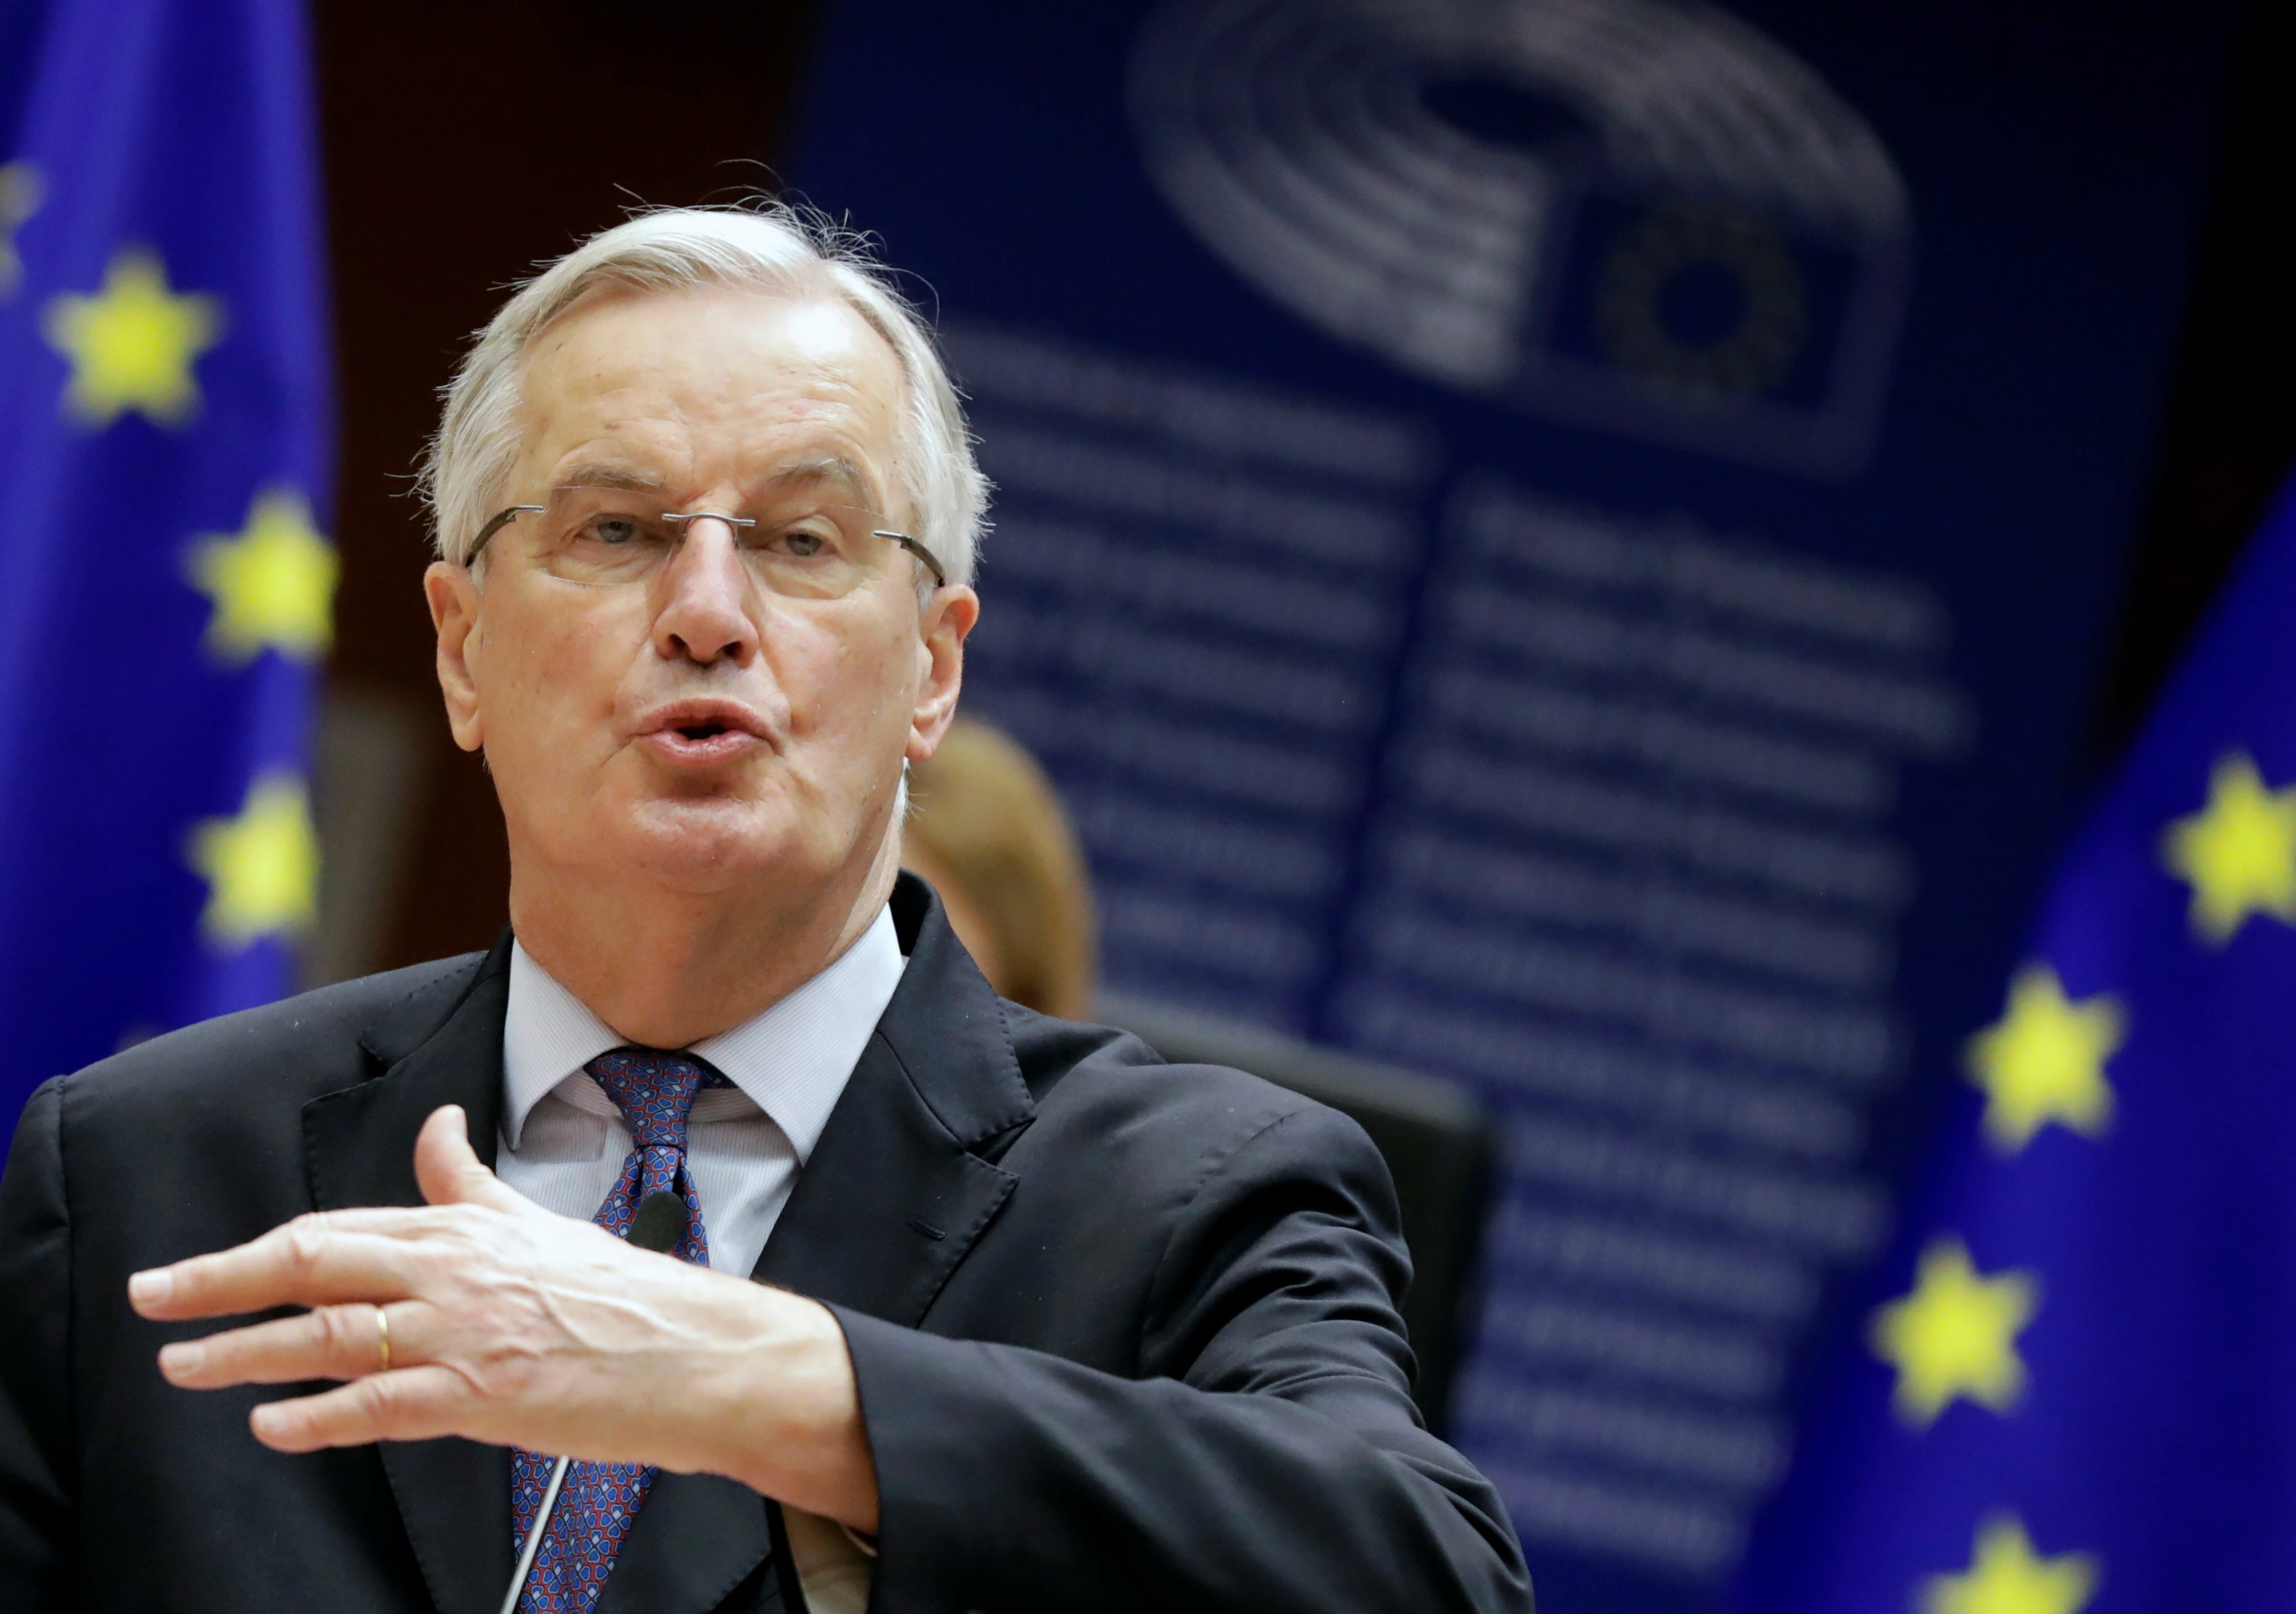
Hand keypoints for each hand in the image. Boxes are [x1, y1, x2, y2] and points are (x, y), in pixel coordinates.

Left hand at [127, 1105, 879, 1530]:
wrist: (699, 1352)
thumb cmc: (624, 1295)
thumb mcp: (539, 1223)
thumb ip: (470, 1181)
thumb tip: (435, 1124)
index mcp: (465, 1229)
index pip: (338, 1226)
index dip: (256, 1246)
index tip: (197, 1266)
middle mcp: (455, 1272)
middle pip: (314, 1262)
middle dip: (220, 1281)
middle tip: (154, 1296)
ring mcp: (467, 1333)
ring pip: (331, 1335)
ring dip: (245, 1352)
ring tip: (186, 1365)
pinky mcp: (484, 1395)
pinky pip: (380, 1406)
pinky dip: (317, 1418)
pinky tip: (272, 1425)